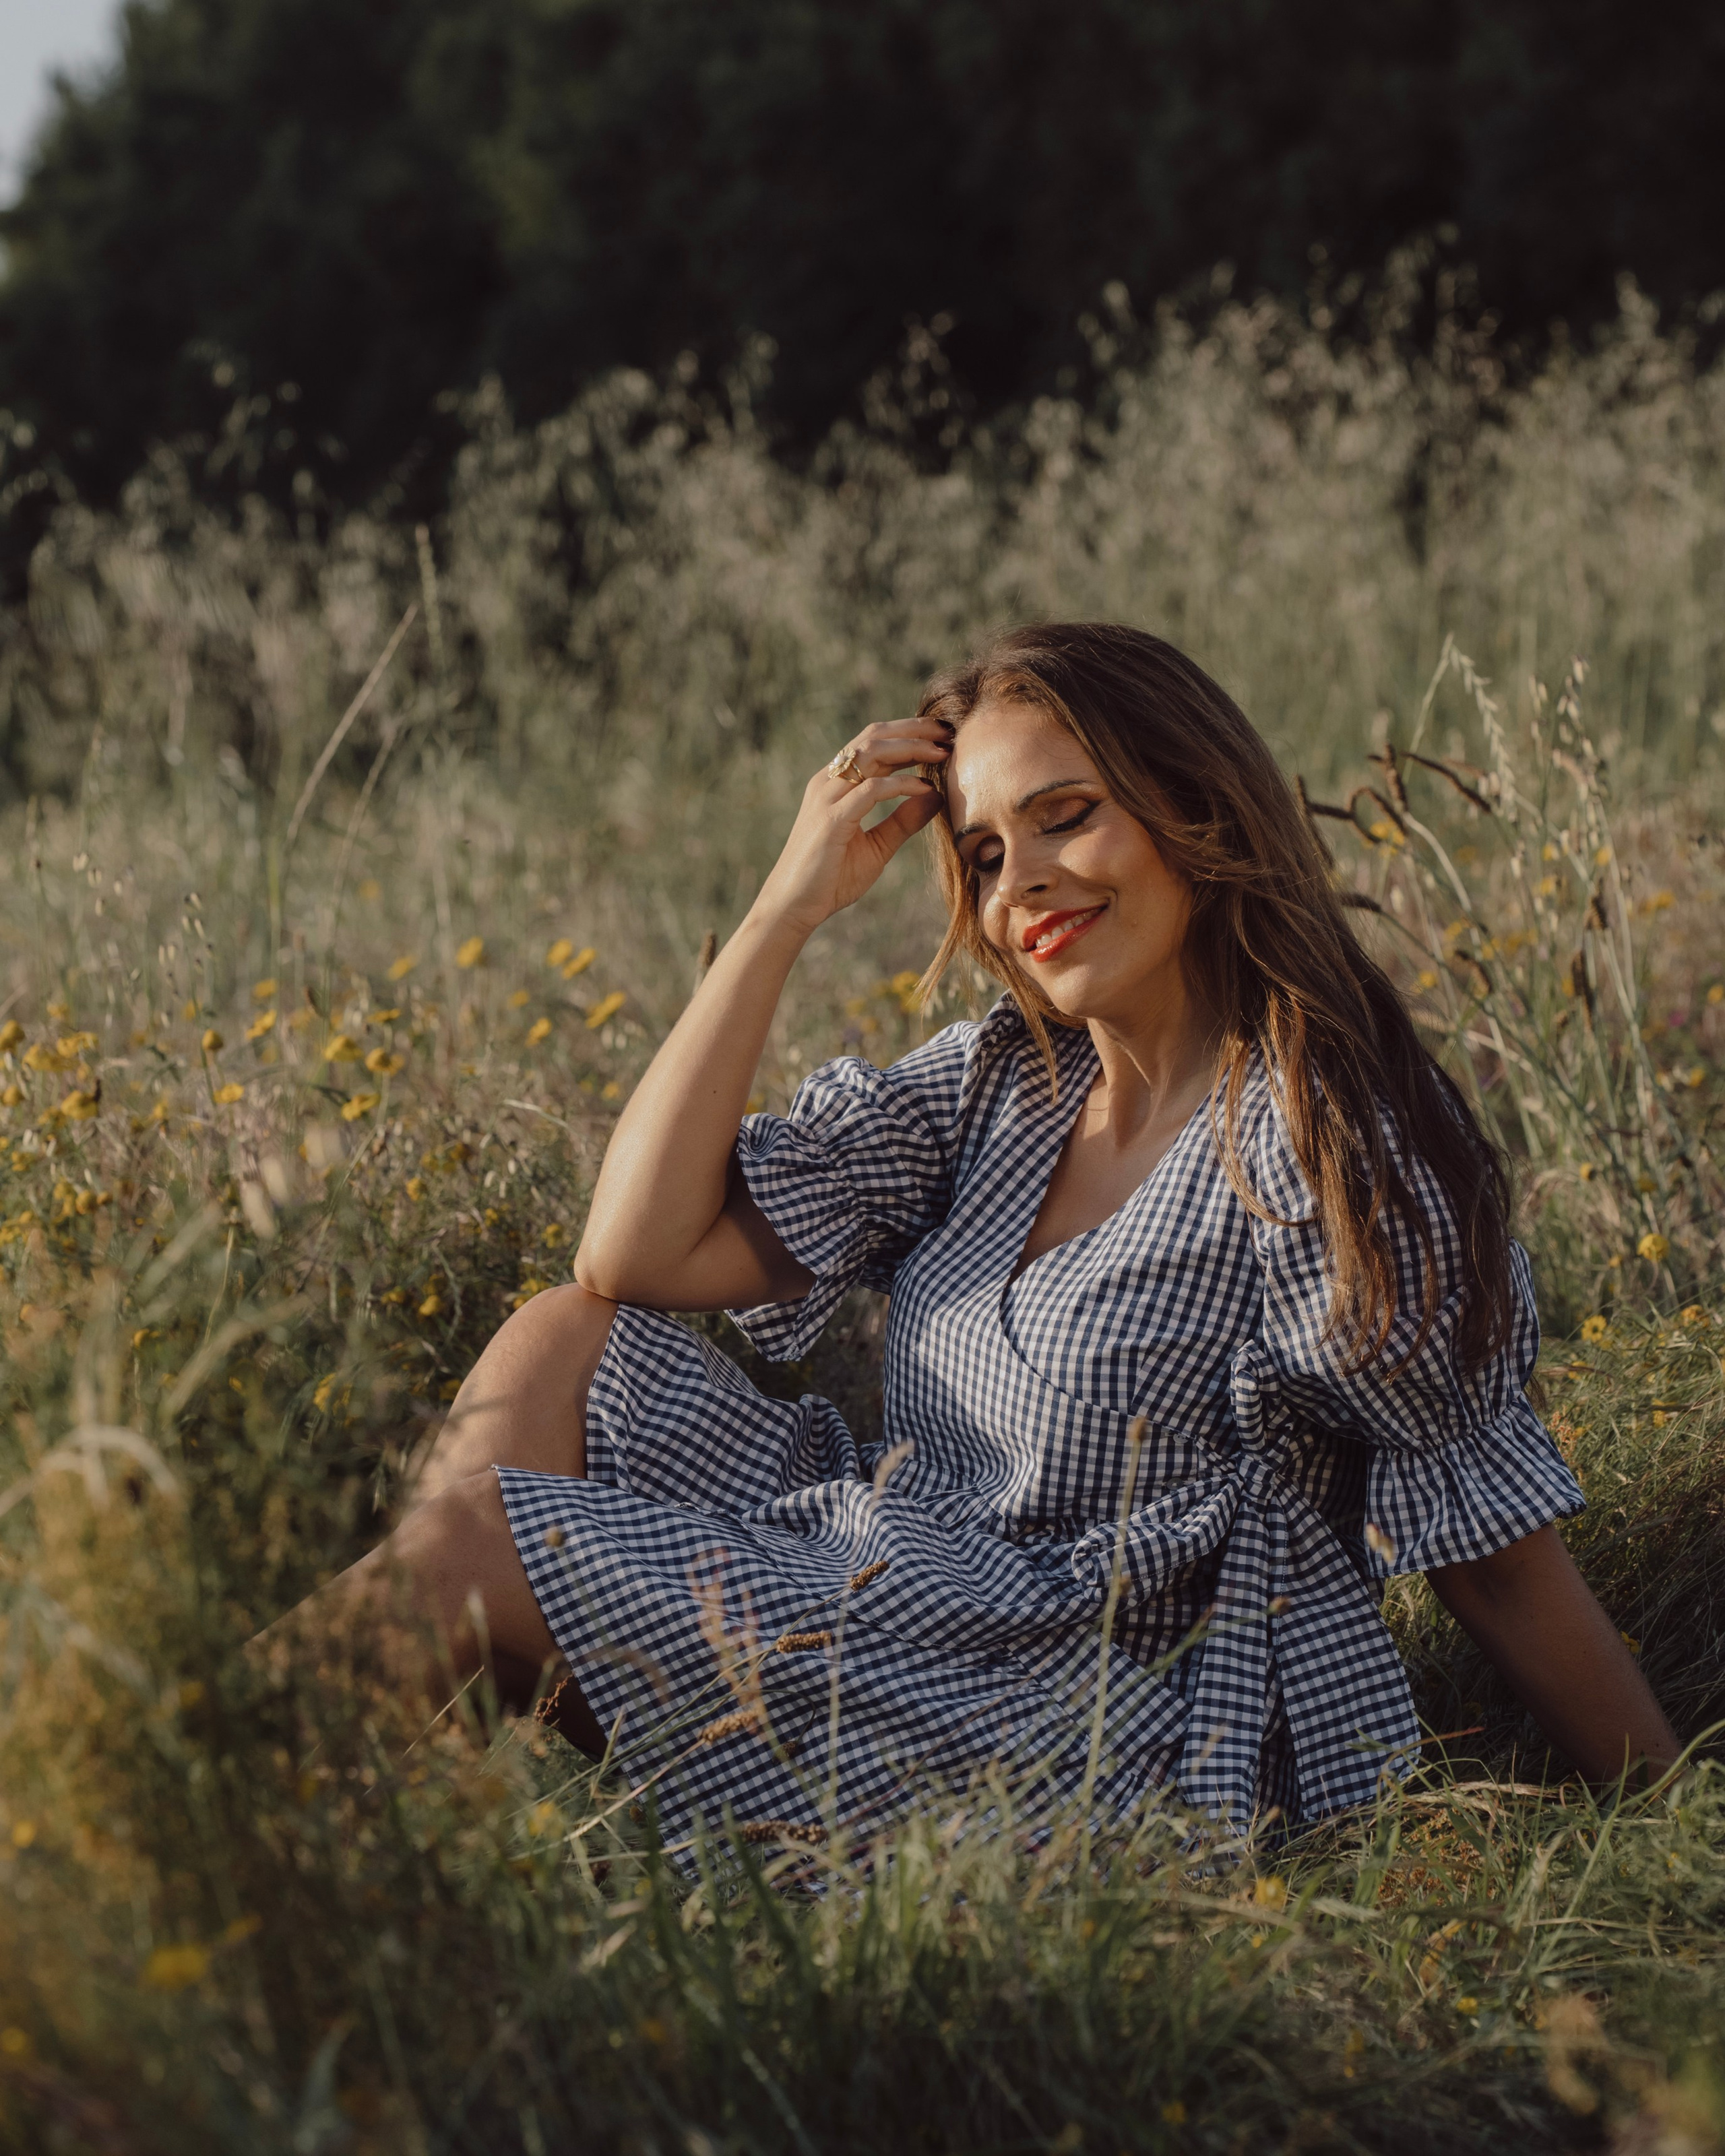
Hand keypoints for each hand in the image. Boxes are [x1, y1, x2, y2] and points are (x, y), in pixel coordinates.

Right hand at [752, 716, 952, 932]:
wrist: (793, 907)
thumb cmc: (831, 879)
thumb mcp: (878, 846)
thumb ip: (903, 820)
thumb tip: (936, 796)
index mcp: (836, 784)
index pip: (873, 742)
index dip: (909, 734)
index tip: (943, 737)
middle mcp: (828, 782)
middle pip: (873, 736)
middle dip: (914, 729)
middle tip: (949, 731)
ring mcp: (827, 797)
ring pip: (871, 753)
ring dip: (910, 748)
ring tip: (942, 752)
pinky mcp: (831, 819)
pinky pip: (871, 789)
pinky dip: (901, 785)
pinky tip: (925, 789)